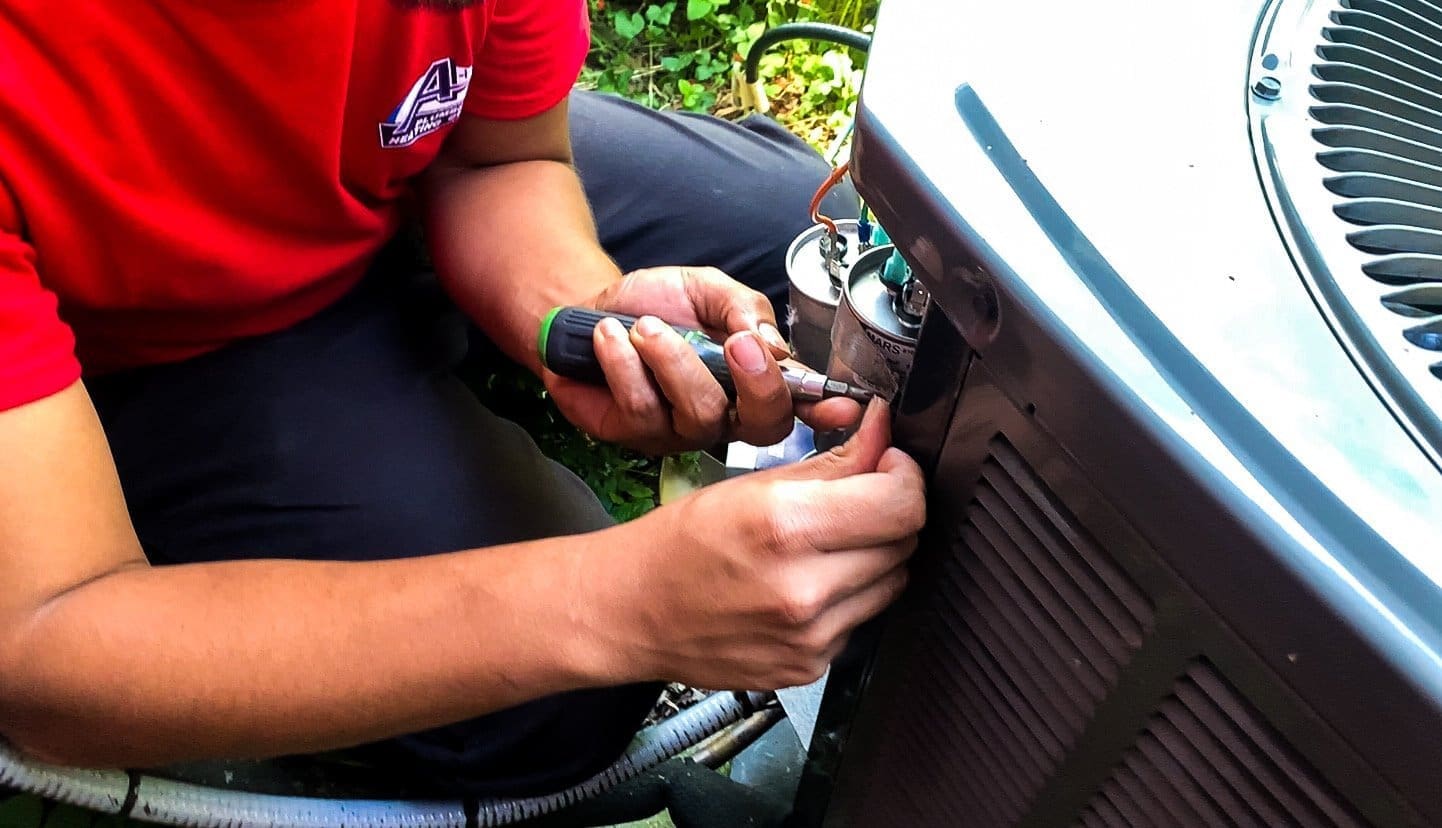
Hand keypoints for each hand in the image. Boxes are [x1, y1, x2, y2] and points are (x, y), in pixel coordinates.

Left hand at [542, 266, 862, 453]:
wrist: (589, 311)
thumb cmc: (654, 305)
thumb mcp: (707, 289)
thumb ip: (744, 308)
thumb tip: (772, 343)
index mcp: (752, 379)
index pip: (799, 401)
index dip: (824, 410)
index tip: (842, 407)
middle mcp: (725, 414)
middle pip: (762, 424)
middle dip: (755, 383)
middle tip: (734, 341)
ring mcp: (681, 431)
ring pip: (699, 413)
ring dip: (672, 359)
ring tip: (645, 326)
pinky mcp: (635, 435)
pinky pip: (642, 408)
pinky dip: (624, 363)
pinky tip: (610, 338)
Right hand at [595, 401, 925, 689]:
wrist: (631, 611)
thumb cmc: (679, 544)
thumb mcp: (752, 486)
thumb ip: (832, 462)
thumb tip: (882, 432)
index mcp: (786, 529)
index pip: (901, 504)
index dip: (906, 476)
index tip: (891, 464)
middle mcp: (803, 590)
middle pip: (904, 542)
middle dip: (891, 511)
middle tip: (860, 497)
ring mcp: (809, 637)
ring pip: (891, 583)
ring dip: (874, 556)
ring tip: (826, 544)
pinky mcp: (809, 667)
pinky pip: (860, 620)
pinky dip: (847, 597)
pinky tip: (806, 585)